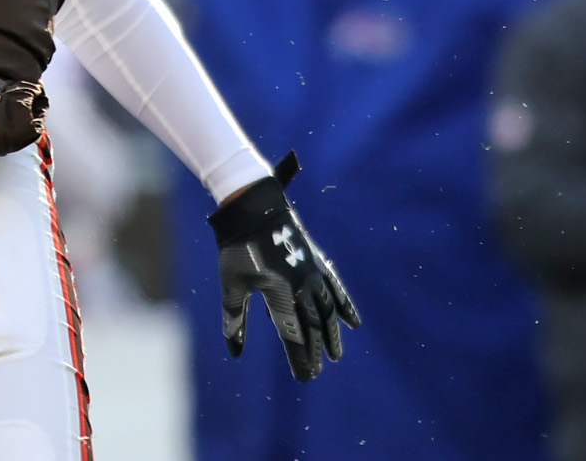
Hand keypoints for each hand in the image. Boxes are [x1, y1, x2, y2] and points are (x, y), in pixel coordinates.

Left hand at [208, 152, 360, 380]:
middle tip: (317, 371)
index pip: (293, 333)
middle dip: (316, 350)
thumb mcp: (232, 285)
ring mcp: (313, 273)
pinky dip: (345, 305)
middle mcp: (302, 286)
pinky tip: (353, 322)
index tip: (305, 377)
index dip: (299, 357)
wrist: (254, 209)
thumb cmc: (237, 248)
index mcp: (280, 293)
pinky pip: (336, 288)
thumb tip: (234, 352)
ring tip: (336, 355)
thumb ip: (235, 319)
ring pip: (328, 310)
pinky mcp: (318, 261)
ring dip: (332, 333)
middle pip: (313, 325)